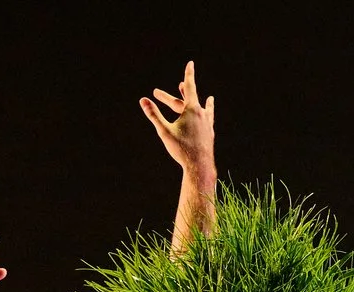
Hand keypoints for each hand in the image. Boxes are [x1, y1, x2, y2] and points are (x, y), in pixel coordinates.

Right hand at [140, 61, 214, 175]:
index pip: (190, 86)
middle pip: (188, 100)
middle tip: (158, 93)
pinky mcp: (210, 134)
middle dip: (175, 95)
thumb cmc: (181, 149)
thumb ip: (154, 115)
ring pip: (205, 110)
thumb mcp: (164, 131)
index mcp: (192, 110)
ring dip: (204, 103)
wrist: (199, 166)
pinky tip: (210, 122)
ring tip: (209, 99)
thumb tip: (143, 100)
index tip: (191, 63)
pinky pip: (209, 123)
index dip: (189, 74)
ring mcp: (207, 124)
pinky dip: (209, 119)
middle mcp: (202, 114)